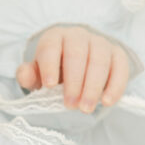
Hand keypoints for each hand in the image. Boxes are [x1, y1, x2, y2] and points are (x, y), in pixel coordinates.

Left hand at [15, 25, 130, 111]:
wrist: (77, 63)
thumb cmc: (54, 70)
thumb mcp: (37, 73)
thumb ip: (29, 75)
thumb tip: (24, 74)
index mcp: (55, 38)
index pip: (51, 48)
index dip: (50, 66)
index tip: (49, 86)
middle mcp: (78, 36)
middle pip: (77, 55)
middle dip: (74, 82)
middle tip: (70, 105)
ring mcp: (99, 43)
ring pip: (99, 61)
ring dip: (93, 87)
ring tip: (86, 108)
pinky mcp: (117, 53)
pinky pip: (120, 67)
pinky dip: (115, 85)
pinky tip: (107, 102)